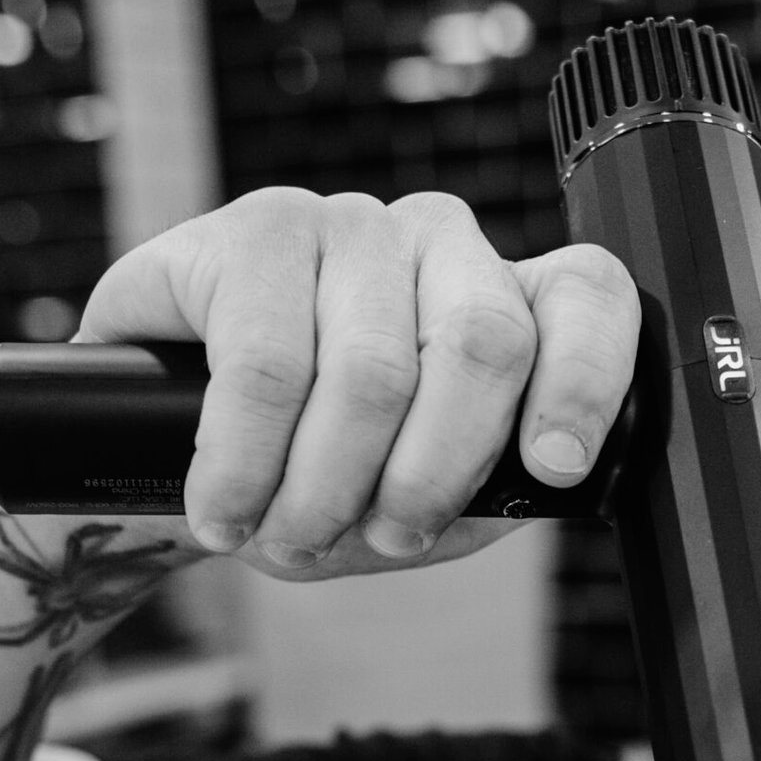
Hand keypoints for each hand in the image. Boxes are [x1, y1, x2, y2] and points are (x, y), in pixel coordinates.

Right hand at [75, 189, 639, 576]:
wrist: (174, 448)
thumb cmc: (316, 474)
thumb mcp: (418, 507)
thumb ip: (484, 495)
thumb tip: (527, 490)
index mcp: (507, 303)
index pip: (587, 300)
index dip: (584, 379)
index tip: (553, 467)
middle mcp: (442, 244)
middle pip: (483, 345)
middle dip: (430, 476)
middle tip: (382, 536)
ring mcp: (351, 224)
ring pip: (373, 371)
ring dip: (324, 490)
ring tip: (288, 536)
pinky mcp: (255, 228)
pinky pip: (265, 365)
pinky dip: (244, 465)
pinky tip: (224, 507)